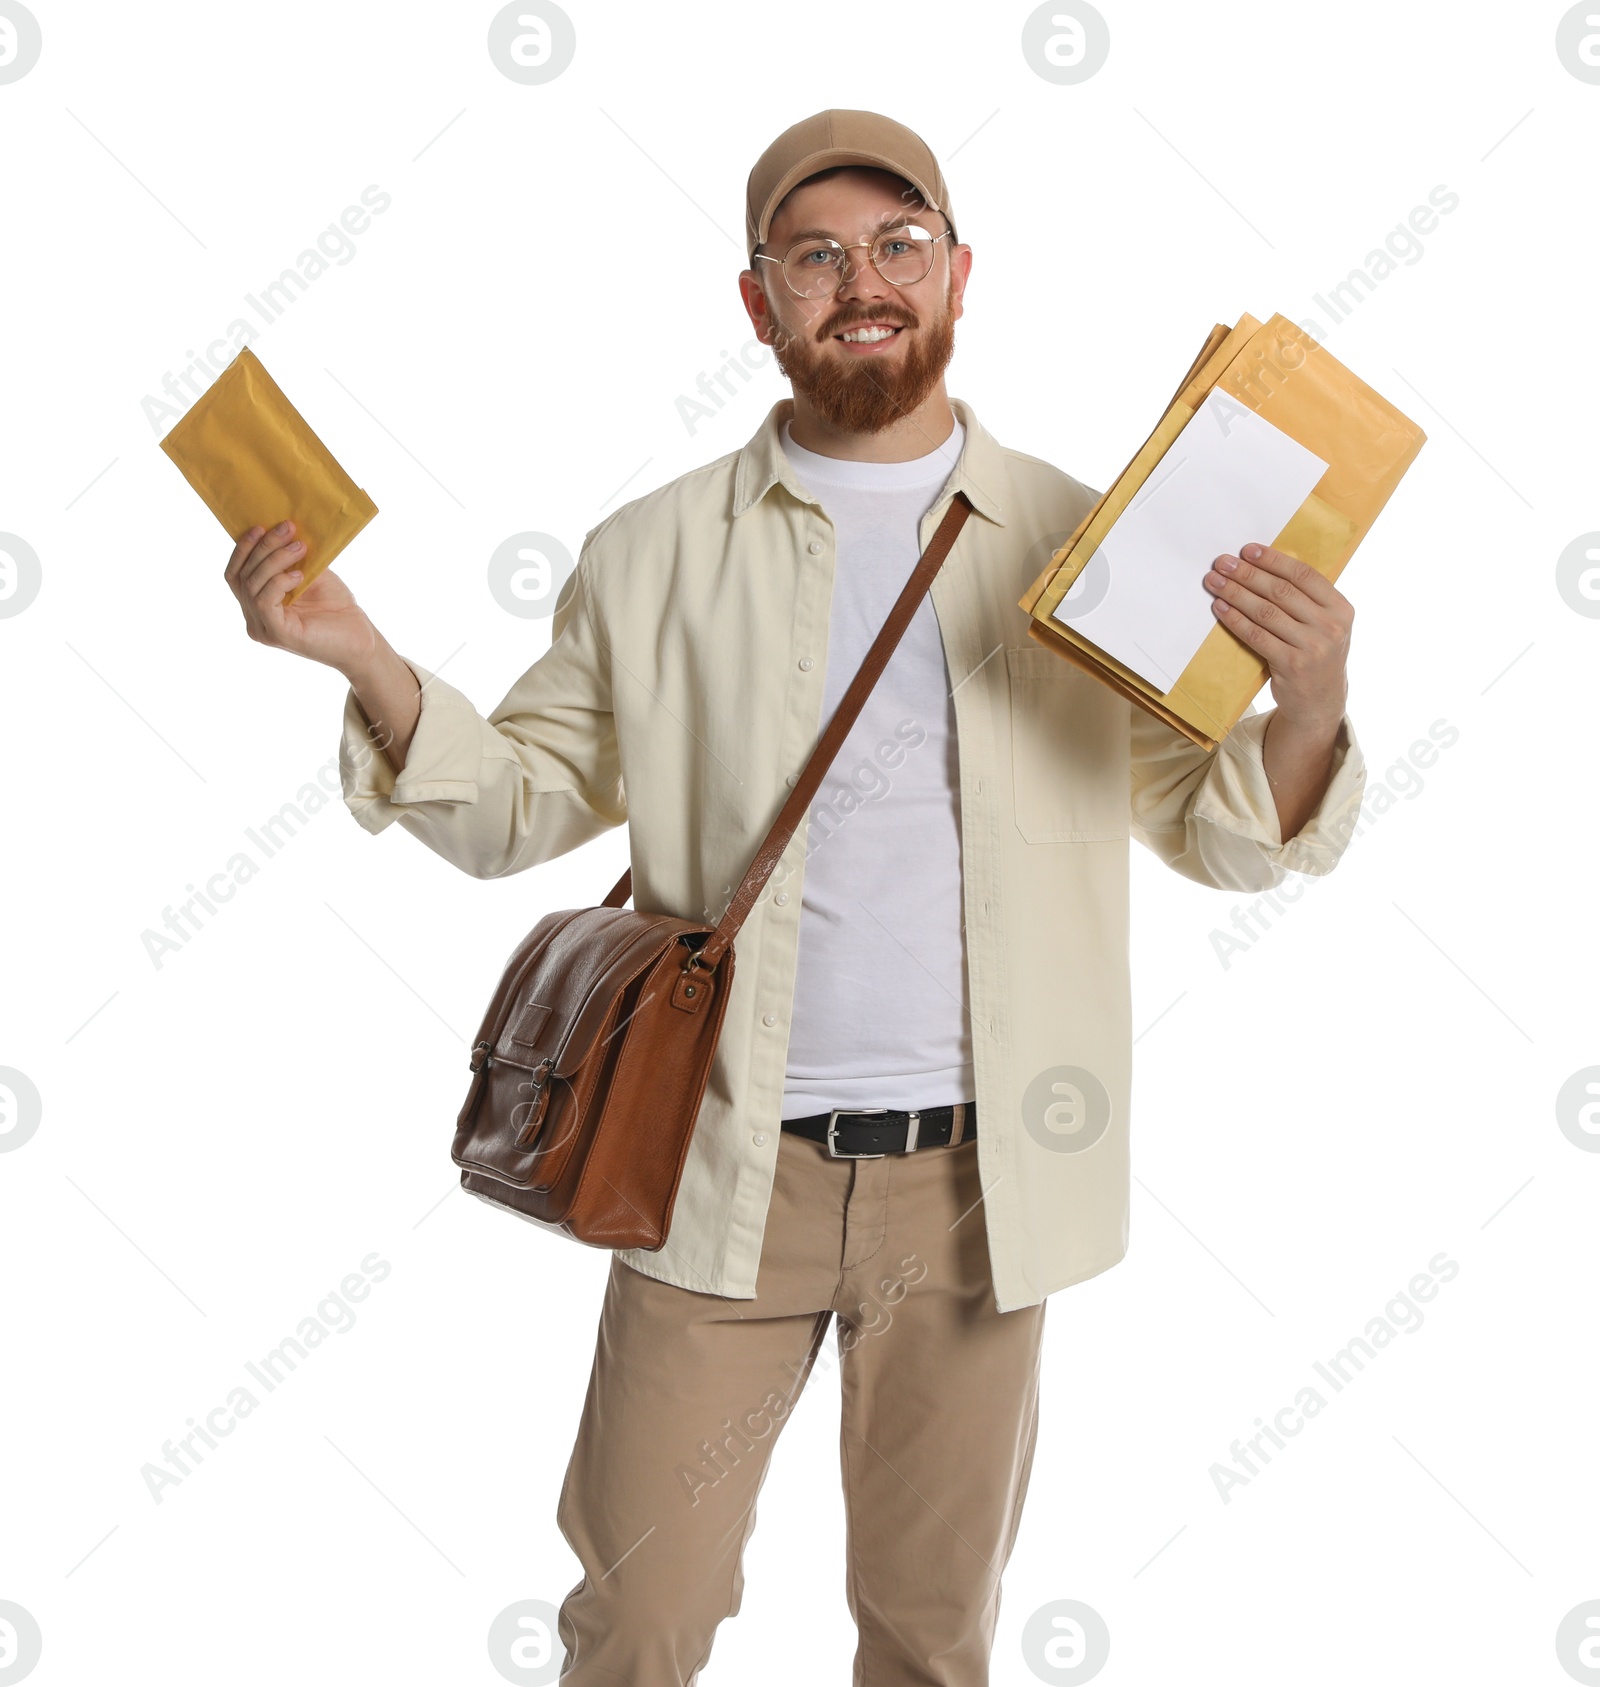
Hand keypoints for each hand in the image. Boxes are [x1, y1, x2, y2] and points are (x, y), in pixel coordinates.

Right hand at [225, 520, 380, 675]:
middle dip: (264, 547)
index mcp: (258, 605)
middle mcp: (255, 619)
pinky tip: (300, 575)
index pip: (236, 574)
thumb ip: (291, 559)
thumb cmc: (338, 609)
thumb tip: (281, 528)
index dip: (244, 549)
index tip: (260, 525)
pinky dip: (279, 582)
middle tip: (287, 528)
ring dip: (275, 560)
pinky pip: (264, 601)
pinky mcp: (277, 634)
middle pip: (243, 576)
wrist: (362, 640)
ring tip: (300, 548)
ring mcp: (264, 628)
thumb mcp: (311, 575)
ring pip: (252, 585)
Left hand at [1202, 542, 1351, 727]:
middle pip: (1281, 591)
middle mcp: (1330, 626)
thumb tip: (1264, 566)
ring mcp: (1312, 647)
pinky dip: (1235, 619)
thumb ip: (1306, 600)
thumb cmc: (1316, 654)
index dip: (1274, 560)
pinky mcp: (1291, 665)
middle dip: (1247, 574)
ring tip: (1215, 582)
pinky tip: (1220, 608)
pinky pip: (1256, 636)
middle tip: (1222, 563)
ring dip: (1235, 593)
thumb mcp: (1325, 624)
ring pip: (1265, 612)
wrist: (1321, 701)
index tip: (1248, 550)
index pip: (1304, 575)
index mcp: (1341, 608)